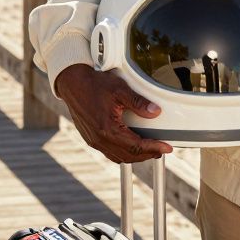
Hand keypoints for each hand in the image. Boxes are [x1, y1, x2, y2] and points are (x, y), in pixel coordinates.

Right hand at [54, 64, 172, 162]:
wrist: (72, 83)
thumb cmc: (93, 85)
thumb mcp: (119, 90)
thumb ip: (138, 103)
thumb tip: (155, 112)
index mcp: (107, 129)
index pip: (136, 146)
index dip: (154, 148)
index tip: (167, 147)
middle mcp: (100, 139)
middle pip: (129, 156)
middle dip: (147, 154)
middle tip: (161, 149)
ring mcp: (94, 141)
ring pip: (119, 156)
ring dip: (135, 156)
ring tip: (149, 149)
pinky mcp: (91, 138)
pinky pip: (109, 152)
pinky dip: (123, 153)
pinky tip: (130, 146)